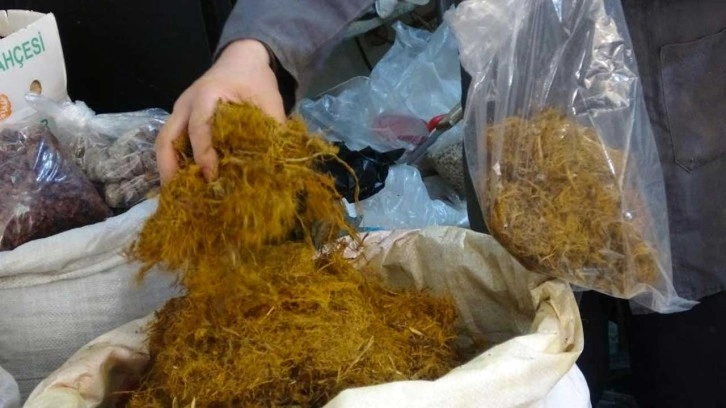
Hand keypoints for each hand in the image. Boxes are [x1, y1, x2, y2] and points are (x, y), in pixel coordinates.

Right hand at [156, 39, 285, 183]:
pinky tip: (185, 180)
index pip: (198, 127)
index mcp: (207, 94)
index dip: (203, 154)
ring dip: (168, 167)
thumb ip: (272, 130)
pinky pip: (171, 141)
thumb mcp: (270, 102)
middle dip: (170, 168)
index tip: (212, 177)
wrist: (242, 58)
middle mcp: (186, 103)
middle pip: (166, 137)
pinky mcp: (182, 118)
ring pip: (164, 141)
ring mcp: (180, 110)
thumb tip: (275, 167)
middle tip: (179, 195)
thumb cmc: (255, 80)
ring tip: (178, 194)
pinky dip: (175, 161)